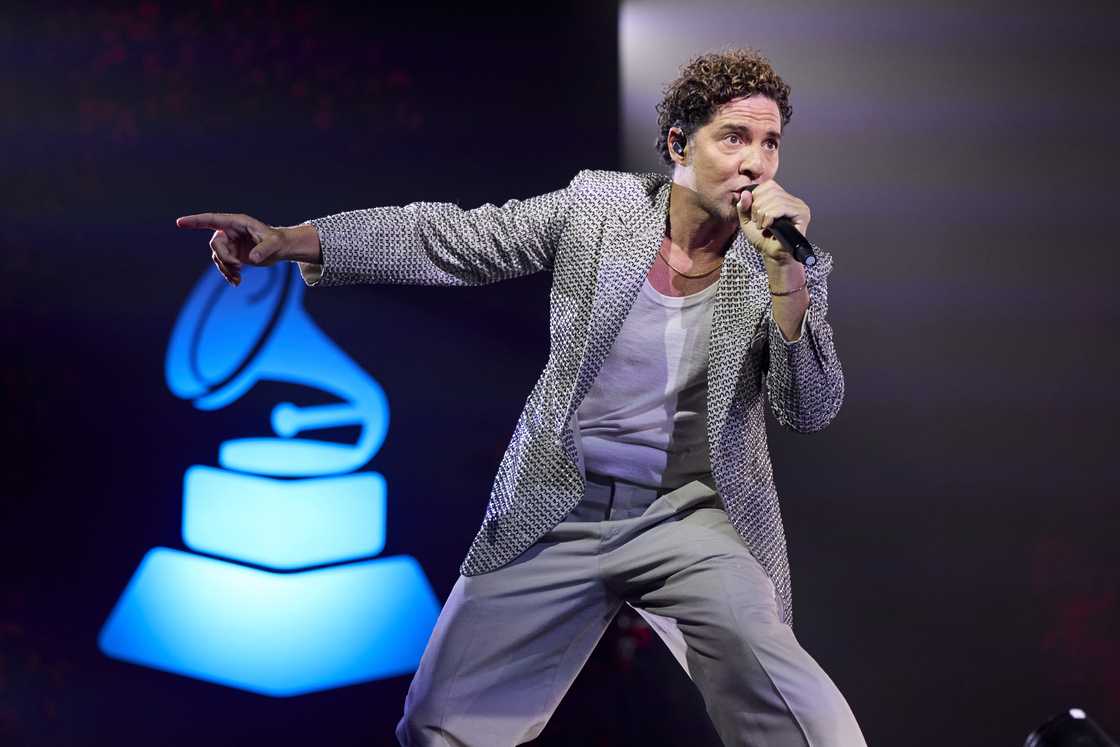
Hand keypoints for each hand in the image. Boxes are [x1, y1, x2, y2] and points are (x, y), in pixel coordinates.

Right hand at [175, 212, 316, 285]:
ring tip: (238, 278)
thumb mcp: (274, 244)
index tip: (180, 223)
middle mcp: (229, 231)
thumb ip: (263, 250)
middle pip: (215, 244)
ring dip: (226, 269)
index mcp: (237, 222)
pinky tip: (237, 282)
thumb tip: (251, 259)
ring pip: (217, 257)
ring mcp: (229, 243)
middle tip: (238, 267)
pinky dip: (228, 274)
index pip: (211, 220)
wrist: (280, 249)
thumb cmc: (278, 241)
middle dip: (224, 258)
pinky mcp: (231, 254)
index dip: (195, 221)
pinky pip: (222, 264)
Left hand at [736, 180, 810, 265]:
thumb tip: (745, 193)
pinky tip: (768, 226)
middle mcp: (792, 200)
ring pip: (775, 198)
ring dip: (762, 214)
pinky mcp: (802, 214)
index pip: (768, 185)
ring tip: (762, 226)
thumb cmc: (762, 239)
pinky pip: (781, 207)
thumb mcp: (747, 221)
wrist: (772, 255)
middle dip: (757, 207)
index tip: (754, 215)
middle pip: (770, 190)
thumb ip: (743, 206)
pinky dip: (769, 217)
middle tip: (757, 222)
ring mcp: (799, 206)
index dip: (756, 197)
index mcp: (782, 198)